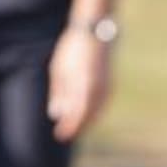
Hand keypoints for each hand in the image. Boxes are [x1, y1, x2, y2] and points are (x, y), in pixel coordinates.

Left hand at [47, 25, 113, 140]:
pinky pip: (101, 104)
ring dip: (84, 121)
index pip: (77, 115)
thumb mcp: (59, 69)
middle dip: (76, 126)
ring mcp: (107, 86)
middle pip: (88, 116)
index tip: (60, 135)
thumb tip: (56, 114)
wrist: (95, 30)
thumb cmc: (72, 49)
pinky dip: (92, 113)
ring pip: (96, 112)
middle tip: (63, 133)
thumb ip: (59, 92)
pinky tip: (83, 113)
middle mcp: (98, 89)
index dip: (69, 127)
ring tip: (72, 126)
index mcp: (84, 85)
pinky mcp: (111, 84)